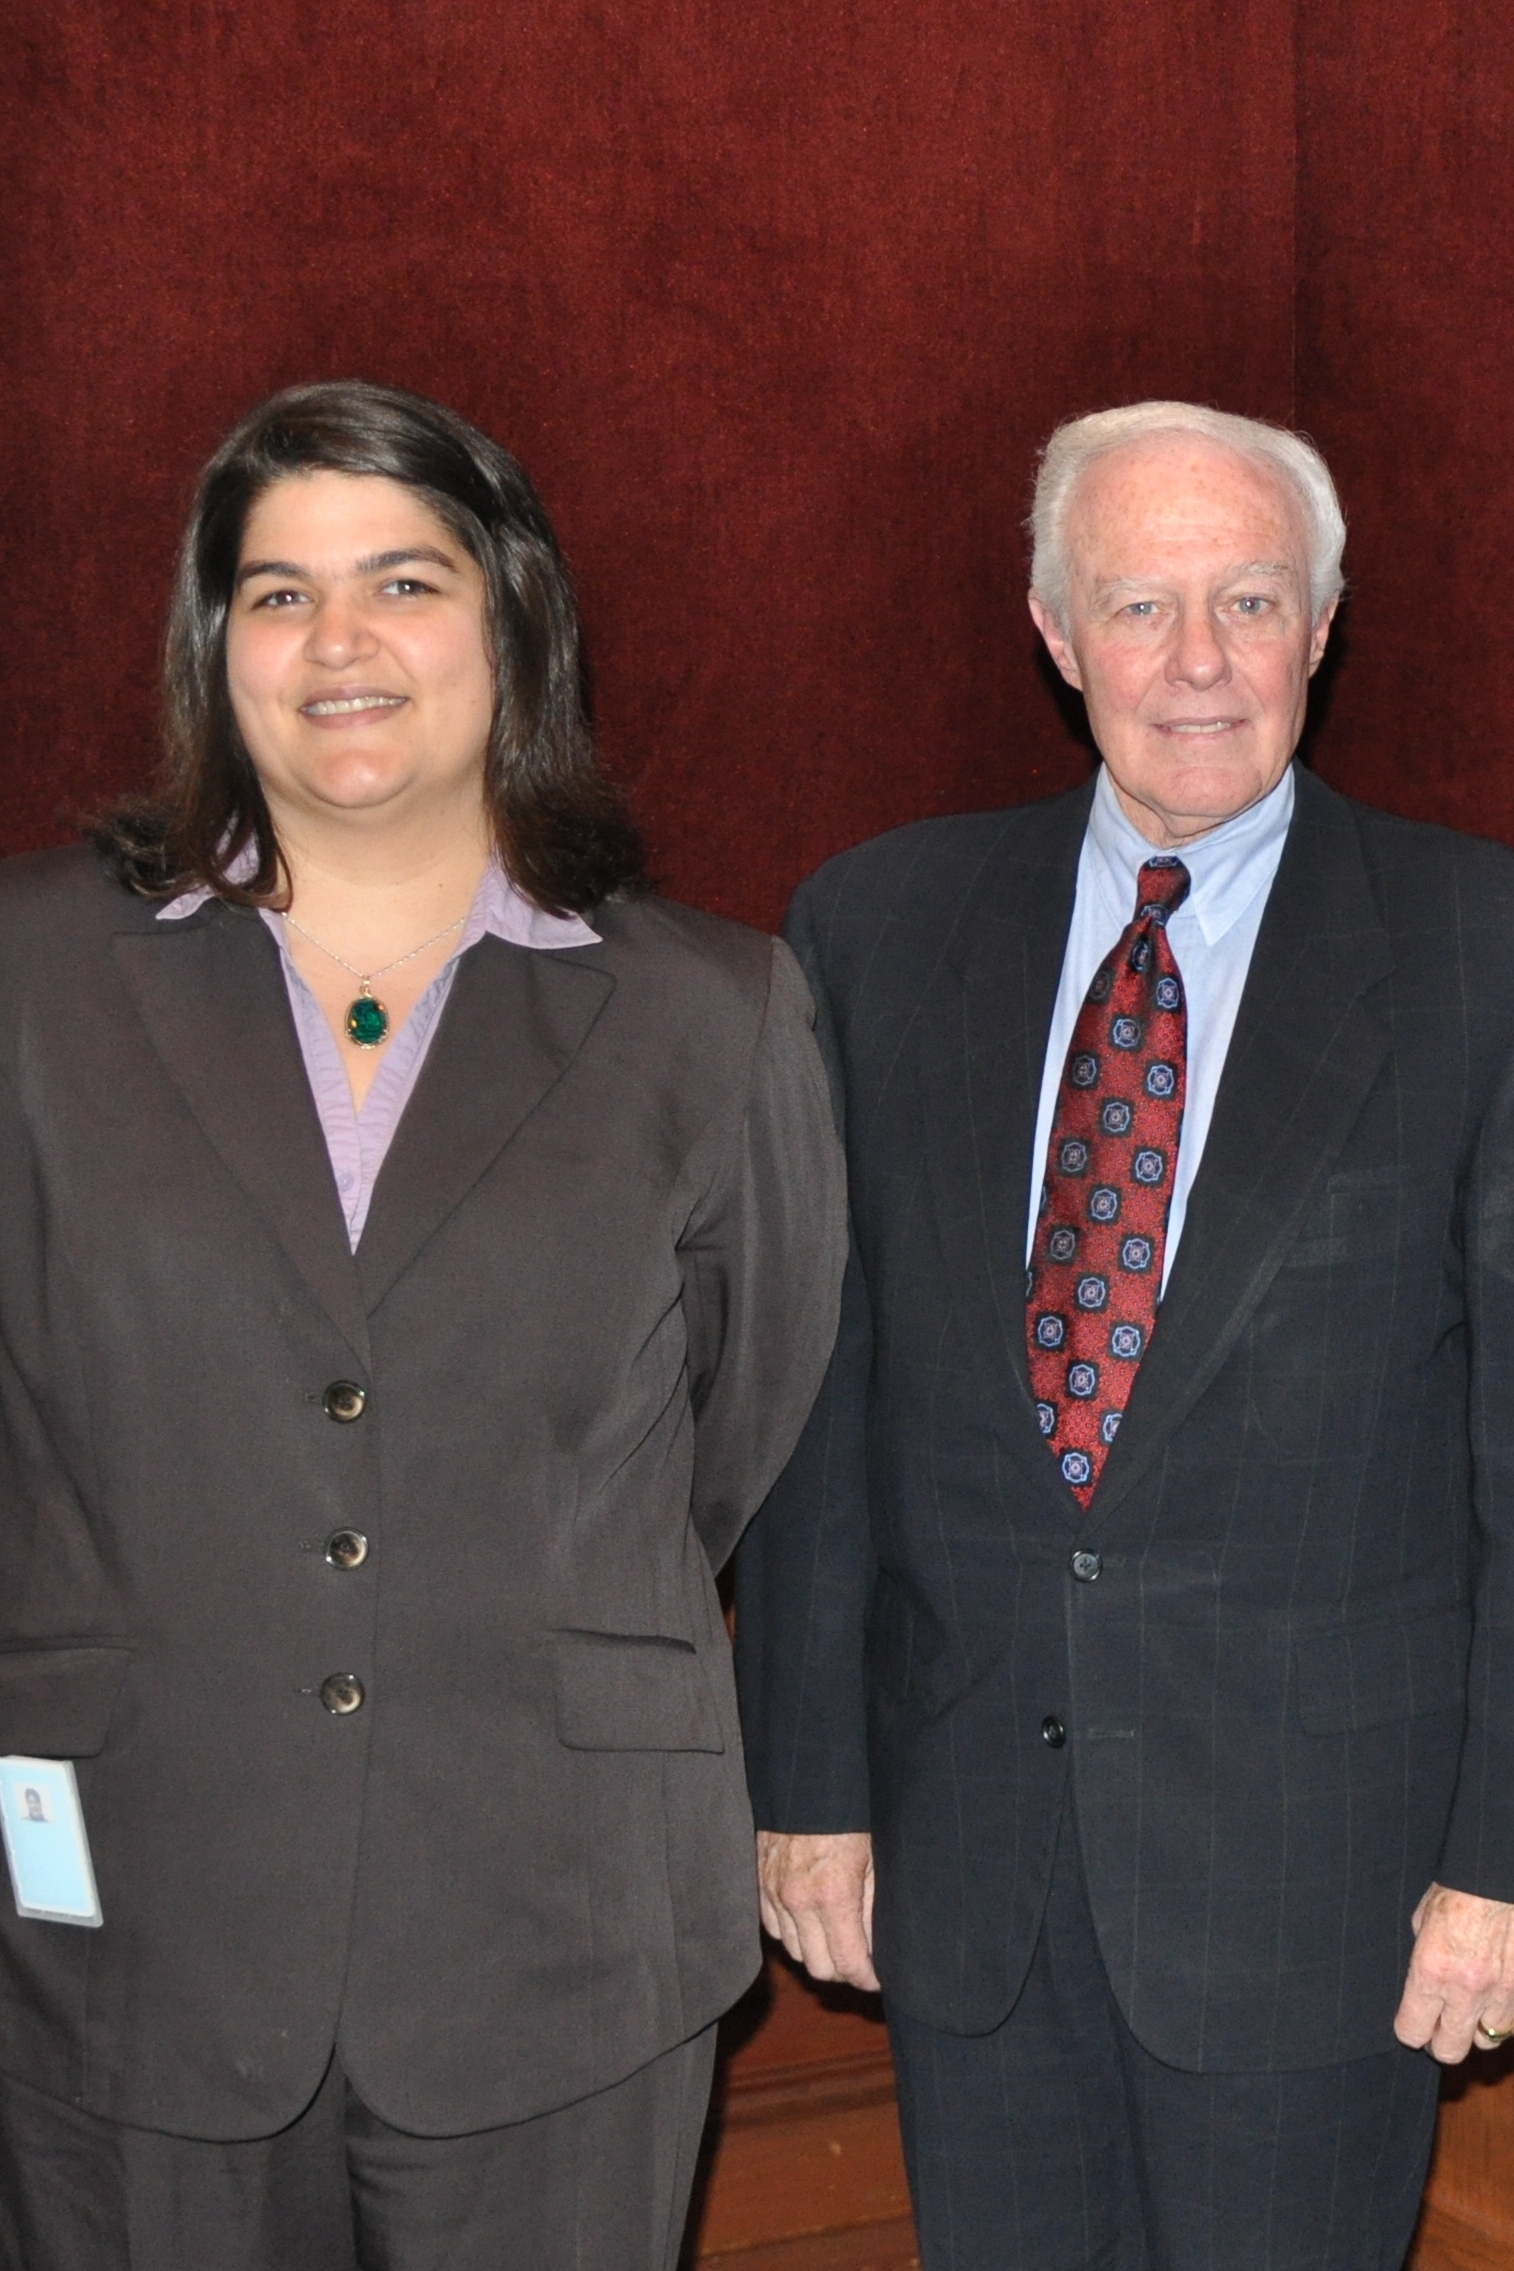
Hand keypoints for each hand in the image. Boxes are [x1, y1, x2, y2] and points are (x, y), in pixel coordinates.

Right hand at [756, 1830, 878, 1990]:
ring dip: (816, 1952)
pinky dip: (792, 1933)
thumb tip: (878, 1948)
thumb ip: (874, 1907)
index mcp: (833, 1895)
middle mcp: (799, 1901)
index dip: (867, 1979)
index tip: (877, 1978)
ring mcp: (775, 1893)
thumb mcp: (875, 1858)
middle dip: (843, 1970)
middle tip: (860, 1960)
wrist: (808, 1779)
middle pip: (819, 1968)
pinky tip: (810, 1920)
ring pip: (794, 1952)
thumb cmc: (850, 1814)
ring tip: (837, 1940)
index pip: (848, 1964)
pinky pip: (774, 1929)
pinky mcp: (760, 1883)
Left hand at [1394, 1882, 1513, 2061]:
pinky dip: (1501, 2014)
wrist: (1496, 1878)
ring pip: (1487, 2040)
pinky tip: (1494, 1995)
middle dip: (1441, 2042)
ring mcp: (1499, 1993)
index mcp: (1430, 1971)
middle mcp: (1464, 1989)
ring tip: (1471, 2008)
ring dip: (1476, 2028)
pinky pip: (1511, 2021)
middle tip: (1440, 2027)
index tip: (1413, 2024)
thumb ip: (1422, 1959)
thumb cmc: (1457, 1892)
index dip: (1410, 2030)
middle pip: (1449, 2050)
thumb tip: (1424, 1984)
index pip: (1412, 2030)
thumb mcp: (1423, 1921)